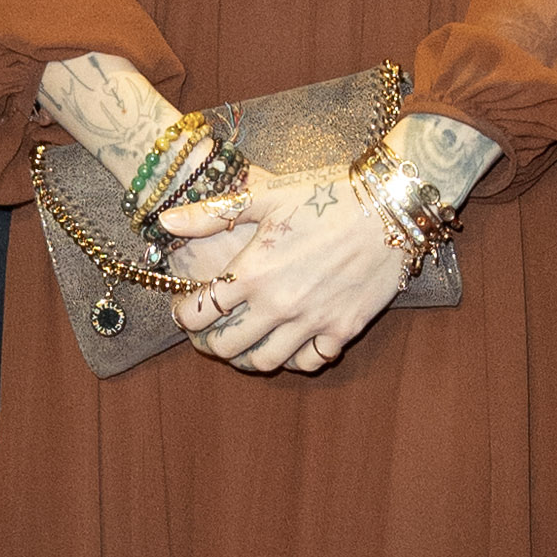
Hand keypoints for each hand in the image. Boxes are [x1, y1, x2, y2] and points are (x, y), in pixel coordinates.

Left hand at [160, 168, 406, 375]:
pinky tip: (292, 342)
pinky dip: (296, 358)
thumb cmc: (327, 194)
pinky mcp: (342, 330)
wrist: (391, 206)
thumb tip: (165, 222)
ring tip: (247, 342)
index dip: (183, 314)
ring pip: (265, 362)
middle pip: (226, 346)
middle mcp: (278, 304)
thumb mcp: (266, 194)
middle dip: (210, 342)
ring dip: (248, 356)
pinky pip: (310, 361)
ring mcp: (311, 321)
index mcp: (252, 272)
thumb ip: (213, 213)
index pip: (199, 311)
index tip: (184, 308)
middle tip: (211, 331)